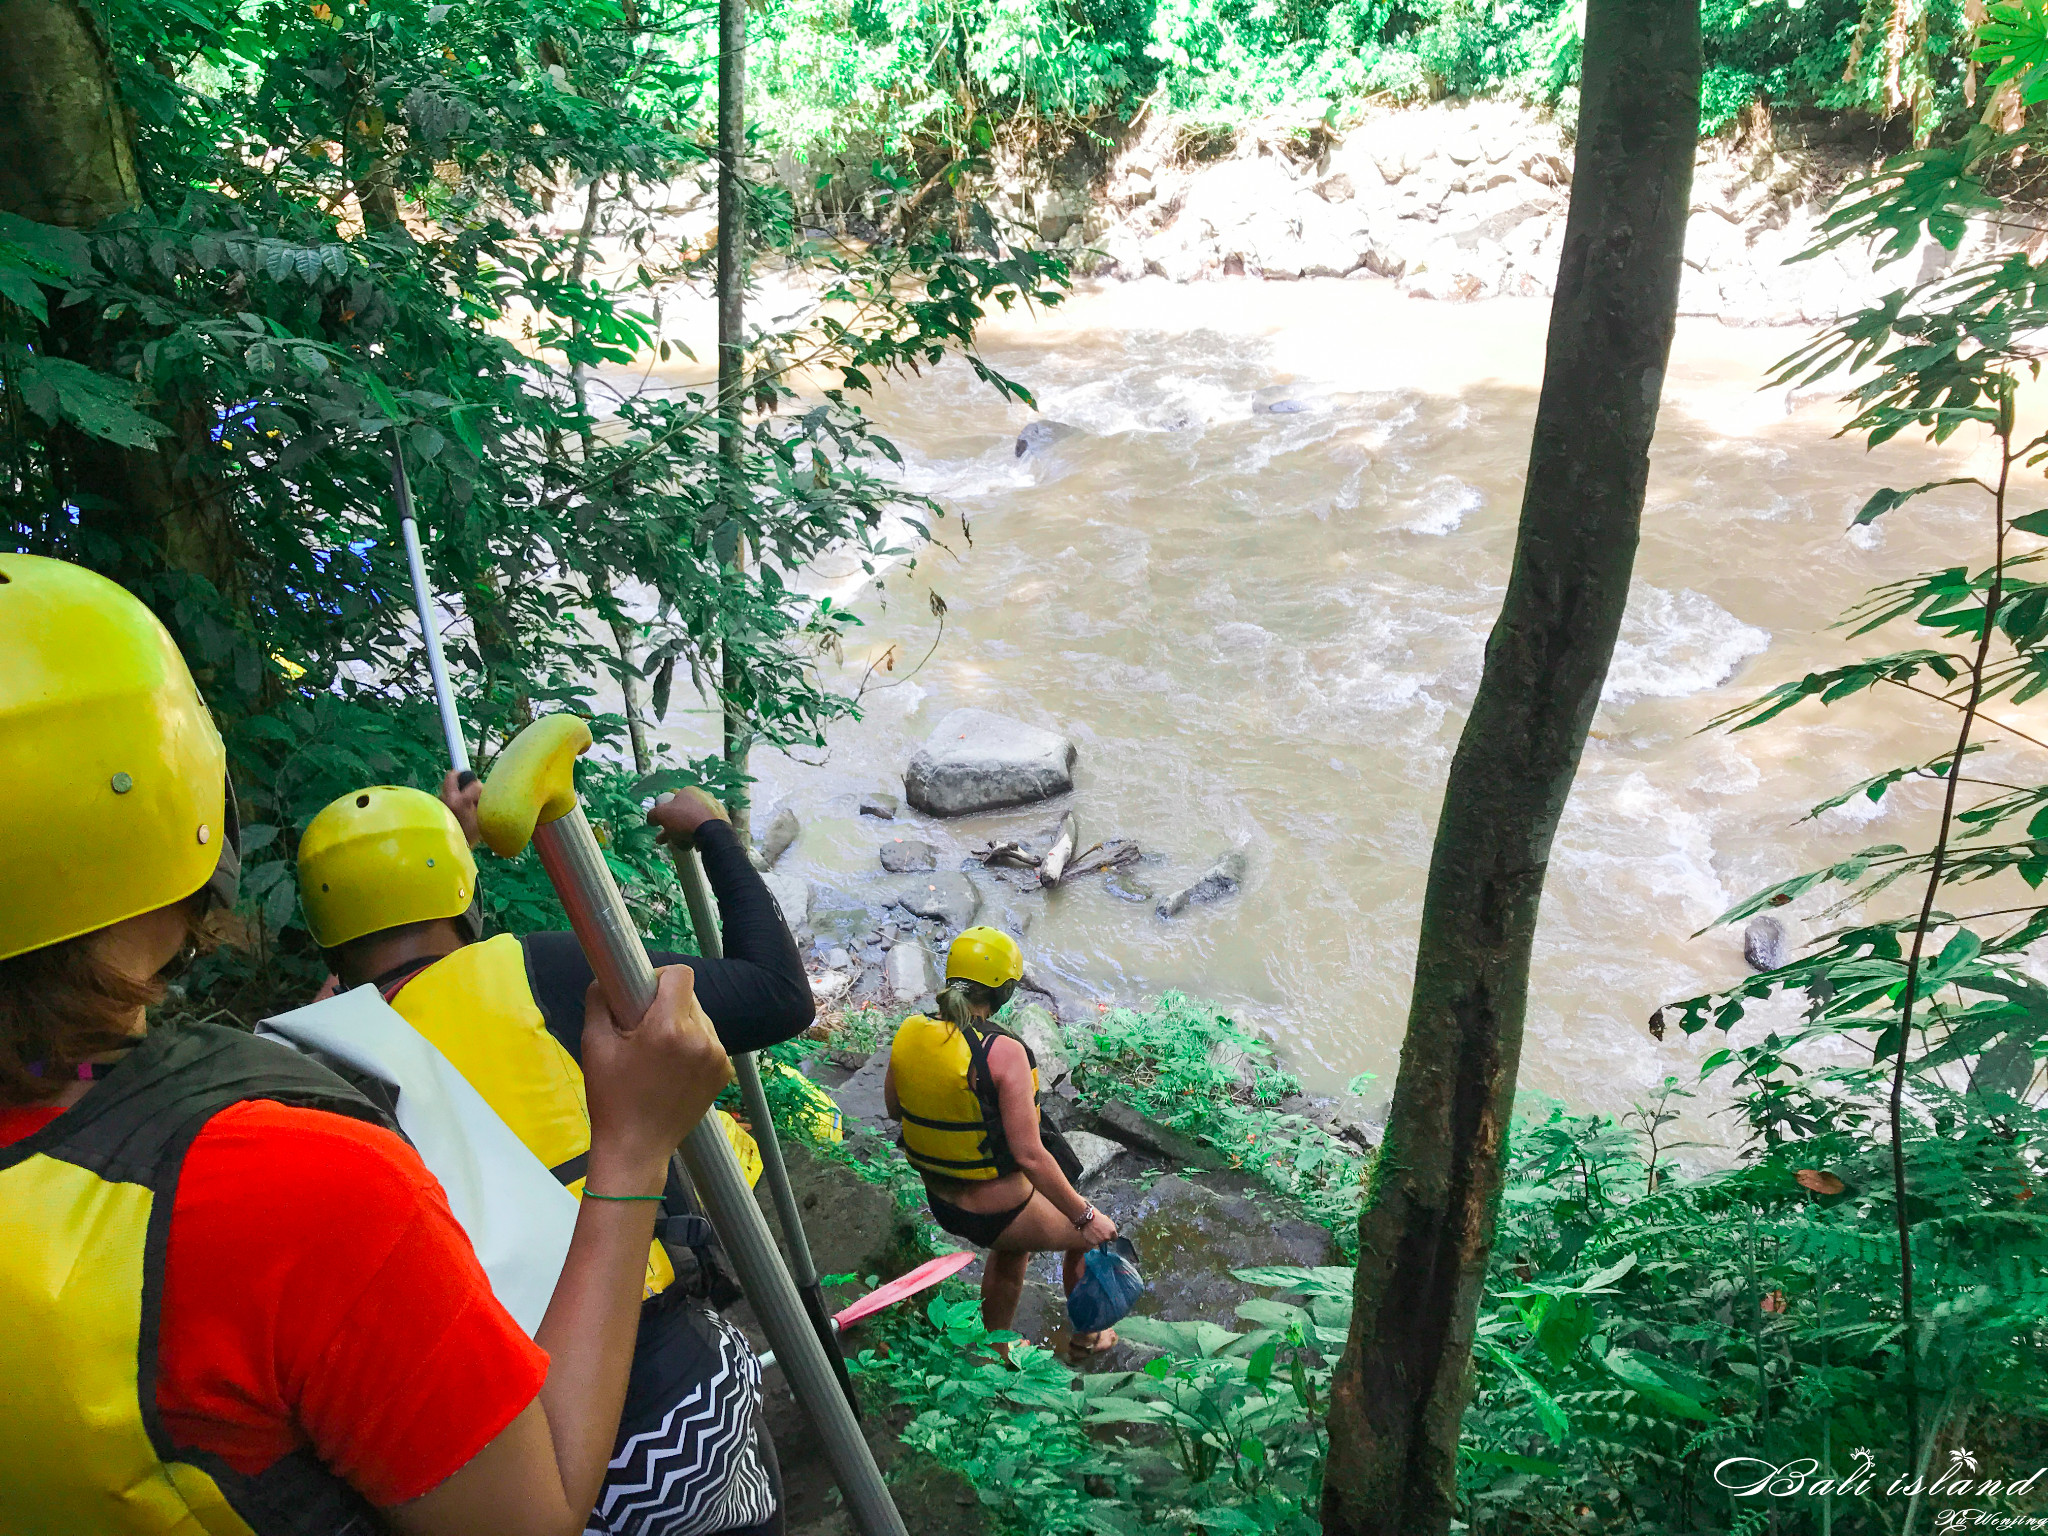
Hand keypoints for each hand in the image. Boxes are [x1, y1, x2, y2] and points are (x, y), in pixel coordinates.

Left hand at [441, 768, 483, 849]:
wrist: (449, 847)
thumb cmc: (469, 836)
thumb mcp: (481, 820)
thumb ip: (482, 804)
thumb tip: (482, 794)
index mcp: (461, 801)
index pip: (475, 784)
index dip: (480, 788)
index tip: (481, 795)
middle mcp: (447, 798)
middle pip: (452, 775)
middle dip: (461, 776)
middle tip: (468, 782)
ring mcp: (438, 801)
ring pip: (447, 787)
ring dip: (456, 790)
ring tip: (462, 802)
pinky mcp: (433, 806)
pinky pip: (444, 797)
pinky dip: (451, 799)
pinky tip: (455, 809)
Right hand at [580, 965, 730, 1186]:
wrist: (636, 1148)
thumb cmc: (611, 1097)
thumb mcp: (594, 1044)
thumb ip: (601, 1000)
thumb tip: (607, 977)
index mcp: (669, 1028)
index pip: (681, 975)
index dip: (660, 978)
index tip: (643, 995)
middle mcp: (701, 1039)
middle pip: (690, 996)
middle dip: (667, 1004)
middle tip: (644, 1029)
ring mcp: (718, 1057)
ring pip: (701, 1018)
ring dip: (682, 1024)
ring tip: (659, 1052)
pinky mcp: (724, 1073)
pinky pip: (710, 1041)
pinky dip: (694, 1045)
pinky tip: (673, 1068)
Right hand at [646, 787, 727, 845]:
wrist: (712, 832)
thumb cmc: (684, 819)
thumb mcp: (661, 814)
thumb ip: (653, 815)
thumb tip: (651, 819)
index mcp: (690, 792)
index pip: (673, 802)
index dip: (665, 815)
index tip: (660, 826)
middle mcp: (703, 798)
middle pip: (682, 815)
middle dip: (670, 829)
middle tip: (662, 840)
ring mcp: (714, 810)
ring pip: (692, 825)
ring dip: (682, 836)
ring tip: (680, 846)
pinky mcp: (721, 823)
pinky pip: (704, 831)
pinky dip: (697, 837)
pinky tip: (693, 846)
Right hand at [1078, 1209, 1117, 1246]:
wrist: (1087, 1218)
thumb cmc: (1096, 1216)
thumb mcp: (1108, 1220)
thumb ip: (1111, 1227)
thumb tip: (1112, 1231)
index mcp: (1112, 1231)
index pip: (1115, 1238)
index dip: (1111, 1236)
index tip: (1108, 1234)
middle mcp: (1107, 1237)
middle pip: (1107, 1240)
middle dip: (1104, 1236)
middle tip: (1099, 1231)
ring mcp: (1101, 1241)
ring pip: (1101, 1241)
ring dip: (1098, 1238)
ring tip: (1094, 1231)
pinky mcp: (1094, 1243)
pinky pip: (1095, 1242)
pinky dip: (1093, 1240)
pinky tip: (1091, 1234)